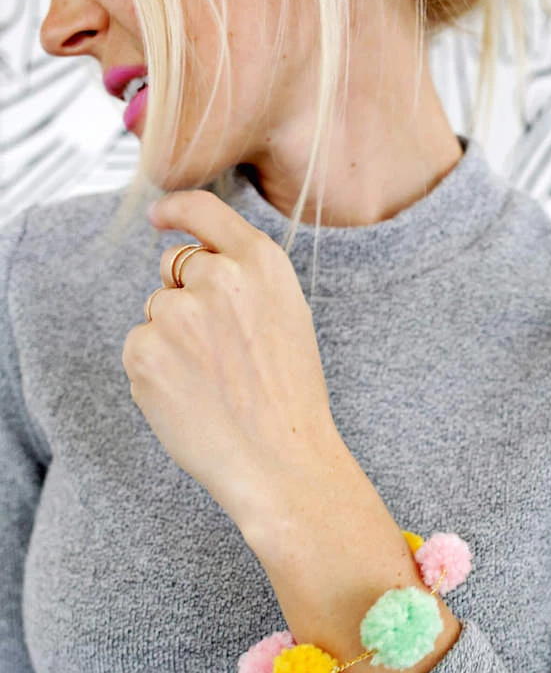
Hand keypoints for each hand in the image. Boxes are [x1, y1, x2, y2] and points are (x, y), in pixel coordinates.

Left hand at [122, 190, 339, 536]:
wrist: (282, 463)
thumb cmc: (290, 402)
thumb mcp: (288, 319)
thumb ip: (245, 283)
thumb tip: (193, 268)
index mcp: (260, 264)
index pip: (204, 210)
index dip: (177, 211)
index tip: (161, 216)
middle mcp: (216, 277)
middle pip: (173, 268)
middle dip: (185, 298)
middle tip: (220, 354)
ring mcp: (176, 312)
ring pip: (155, 313)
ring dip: (170, 340)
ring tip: (211, 385)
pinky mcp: (144, 350)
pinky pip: (138, 348)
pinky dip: (154, 373)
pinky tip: (190, 400)